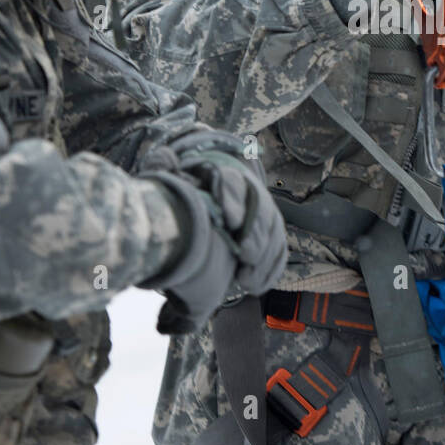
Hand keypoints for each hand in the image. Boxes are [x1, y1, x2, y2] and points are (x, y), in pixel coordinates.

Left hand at [144, 136, 287, 333]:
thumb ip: (168, 165)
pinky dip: (270, 270)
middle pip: (260, 211)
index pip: (233, 182)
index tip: (228, 220)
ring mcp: (265, 215)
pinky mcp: (271, 236)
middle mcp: (251, 193)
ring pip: (273, 233)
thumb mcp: (176, 173)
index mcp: (225, 174)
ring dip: (264, 258)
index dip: (233, 199)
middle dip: (255, 234)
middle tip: (245, 254)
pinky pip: (278, 252)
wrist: (211, 191)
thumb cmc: (190, 187)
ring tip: (246, 280)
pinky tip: (255, 286)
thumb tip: (166, 158)